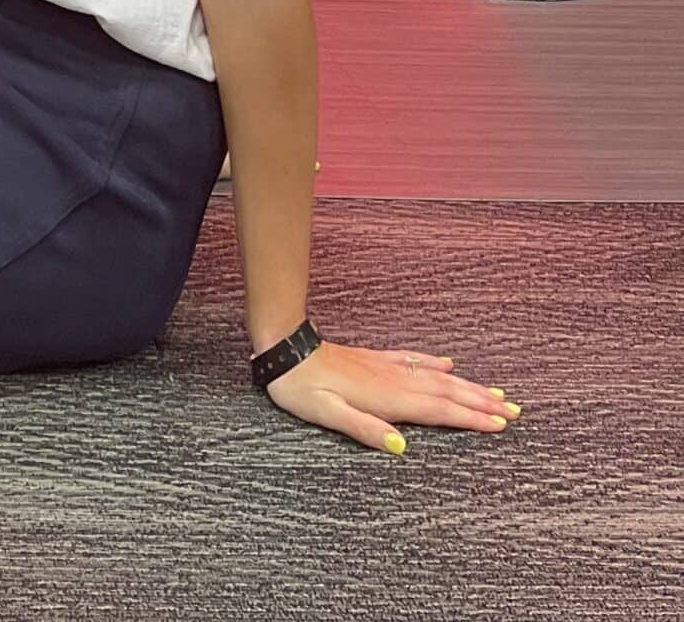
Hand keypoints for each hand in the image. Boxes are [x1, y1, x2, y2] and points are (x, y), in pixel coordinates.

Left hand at [265, 339, 519, 452]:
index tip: (501, 424)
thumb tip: (400, 447)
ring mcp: (386, 367)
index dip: (469, 418)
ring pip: (436, 376)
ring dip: (467, 385)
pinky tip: (449, 364)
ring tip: (495, 392)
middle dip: (480, 402)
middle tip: (514, 411)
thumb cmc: (301, 388)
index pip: (437, 410)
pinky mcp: (375, 359)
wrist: (285, 349)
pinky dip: (435, 364)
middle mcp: (393, 380)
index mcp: (386, 398)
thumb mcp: (327, 415)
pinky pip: (413, 360)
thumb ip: (364, 429)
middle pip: (445, 392)